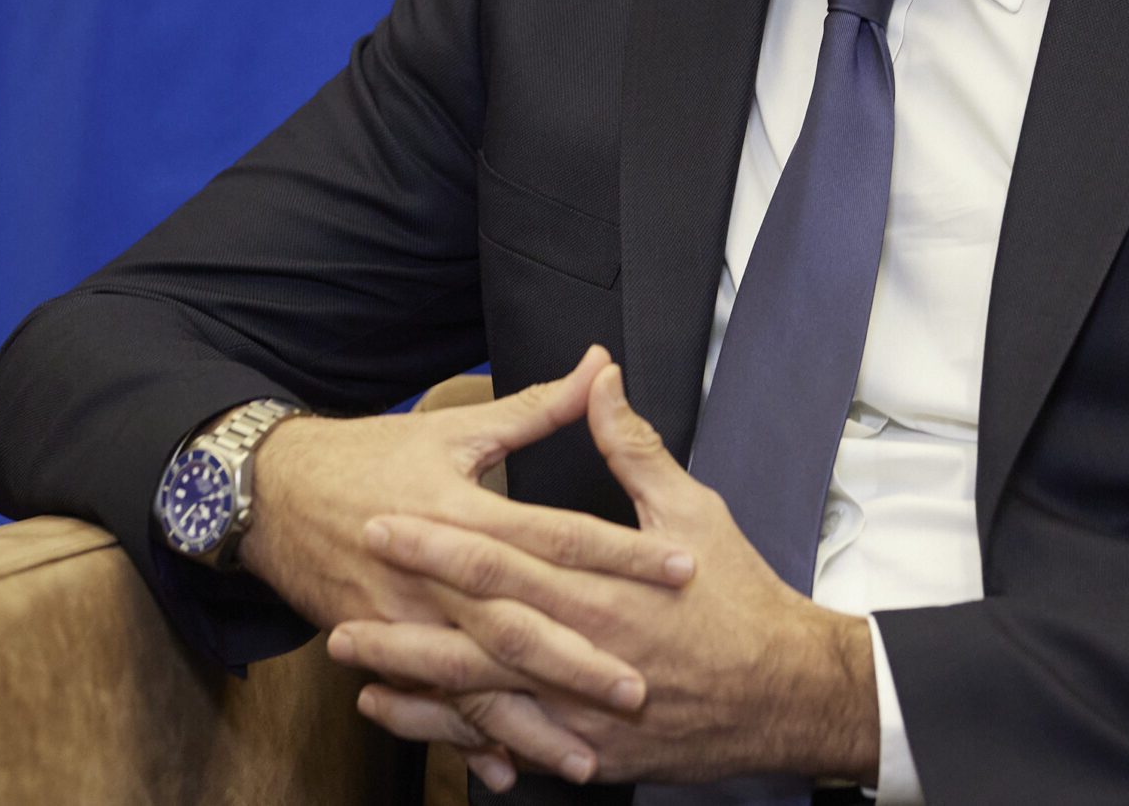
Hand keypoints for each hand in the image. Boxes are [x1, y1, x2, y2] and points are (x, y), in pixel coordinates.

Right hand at [237, 348, 698, 790]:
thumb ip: (536, 408)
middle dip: (580, 661)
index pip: (558, 535)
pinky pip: (430, 702)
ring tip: (584, 756)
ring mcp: (405, 618)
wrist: (271, 493)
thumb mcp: (454, 427)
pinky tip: (505, 768)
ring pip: (476, 679)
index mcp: (465, 511)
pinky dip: (466, 738)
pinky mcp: (381, 645)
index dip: (621, 552)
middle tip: (639, 688)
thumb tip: (598, 367)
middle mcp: (437, 573)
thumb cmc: (369, 455)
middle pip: (519, 623)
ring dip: (529, 722)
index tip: (681, 569)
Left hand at [333, 362, 877, 786]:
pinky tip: (411, 719)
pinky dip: (457, 735)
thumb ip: (632, 447)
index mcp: (600, 589)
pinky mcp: (592, 749)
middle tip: (338, 606)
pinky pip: (512, 744)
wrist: (790, 694)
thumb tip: (599, 378)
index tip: (383, 520)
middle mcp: (583, 652)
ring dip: (413, 684)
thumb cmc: (741, 600)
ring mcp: (584, 710)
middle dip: (404, 622)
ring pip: (482, 700)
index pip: (502, 559)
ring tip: (353, 663)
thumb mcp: (691, 509)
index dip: (438, 542)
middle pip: (475, 636)